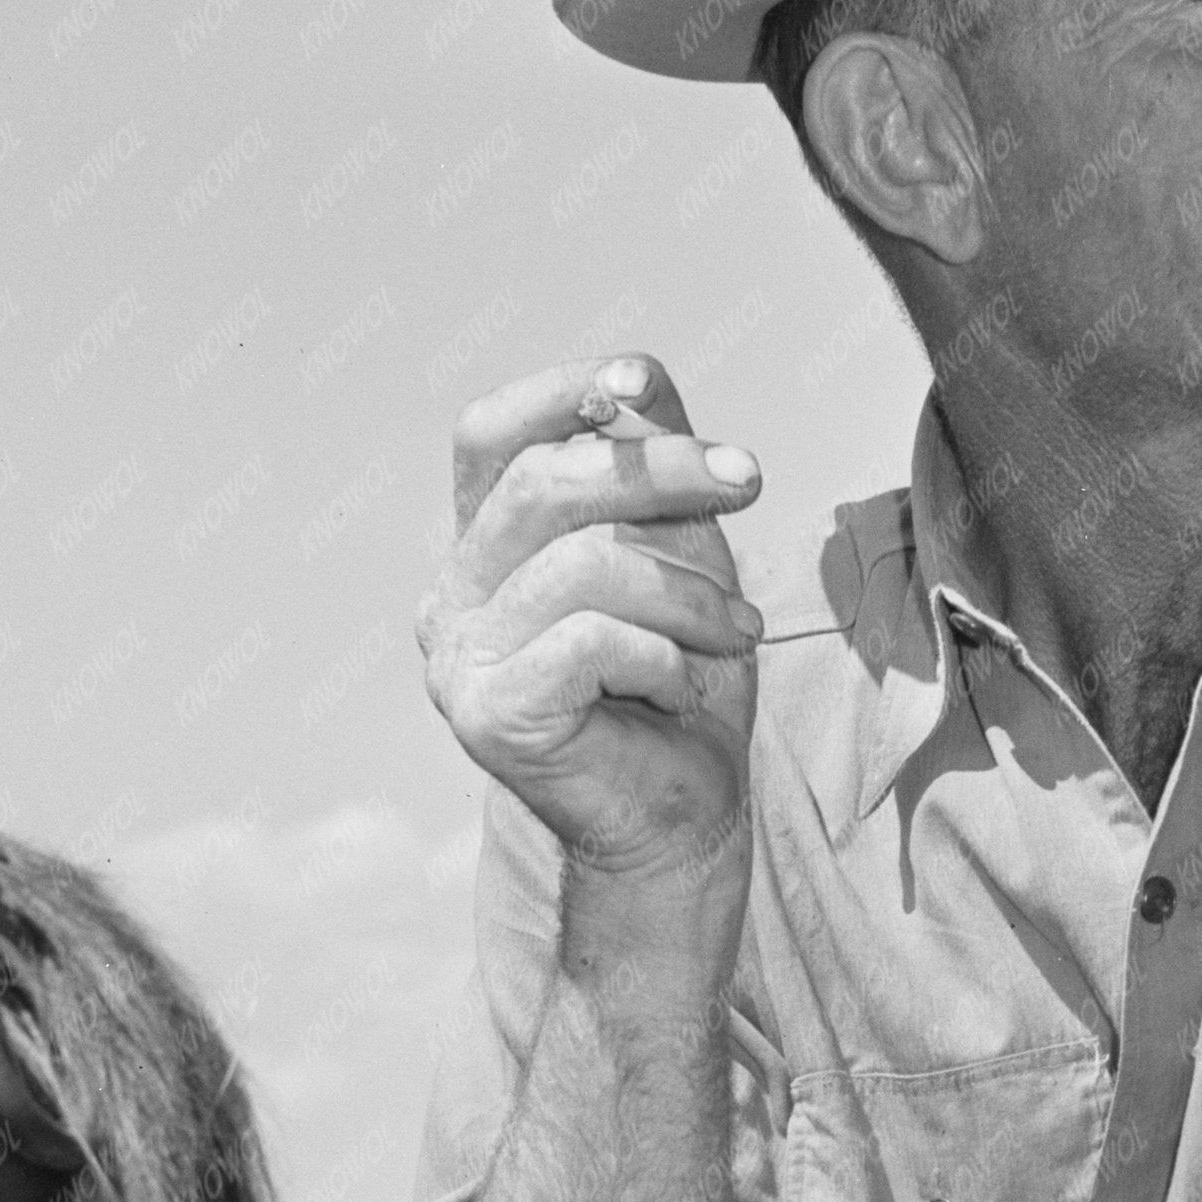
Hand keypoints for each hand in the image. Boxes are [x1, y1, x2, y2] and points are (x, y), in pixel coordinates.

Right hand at [421, 354, 764, 900]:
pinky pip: (593, 640)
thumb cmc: (679, 686)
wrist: (681, 822)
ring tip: (738, 630)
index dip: (559, 391)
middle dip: (662, 470)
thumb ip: (650, 463)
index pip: (490, 436)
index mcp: (483, 548)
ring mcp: (458, 659)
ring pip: (582, 563)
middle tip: (750, 482)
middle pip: (545, 483)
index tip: (639, 379)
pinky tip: (683, 692)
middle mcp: (451, 596)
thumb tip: (638, 379)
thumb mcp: (679, 551)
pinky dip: (664, 658)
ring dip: (688, 591)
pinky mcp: (488, 715)